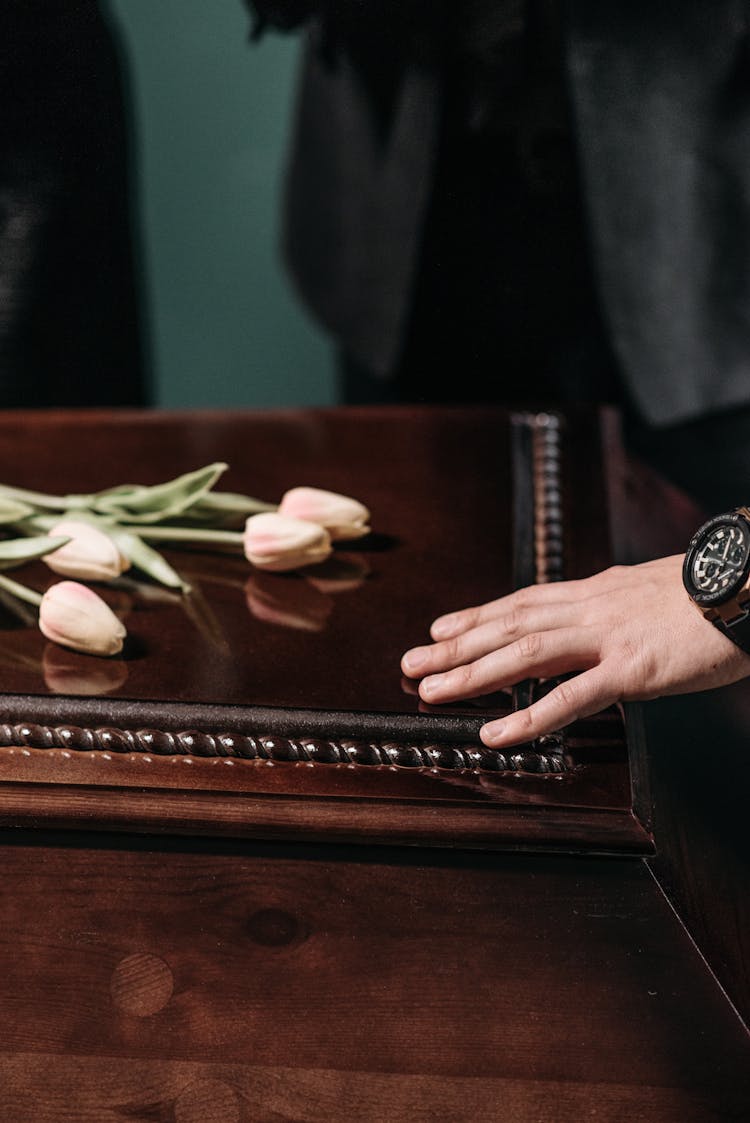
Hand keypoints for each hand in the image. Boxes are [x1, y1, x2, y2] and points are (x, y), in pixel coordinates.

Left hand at [401, 555, 749, 747]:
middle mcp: (591, 608)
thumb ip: (611, 611)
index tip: (439, 629)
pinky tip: (495, 733)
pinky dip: (529, 717)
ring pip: (524, 654)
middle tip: (410, 664)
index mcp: (595, 592)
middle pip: (508, 625)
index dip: (476, 616)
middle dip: (455, 647)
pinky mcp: (632, 668)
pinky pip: (571, 697)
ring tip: (431, 692)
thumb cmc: (706, 597)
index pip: (521, 602)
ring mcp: (608, 636)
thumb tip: (589, 631)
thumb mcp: (646, 594)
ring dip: (472, 674)